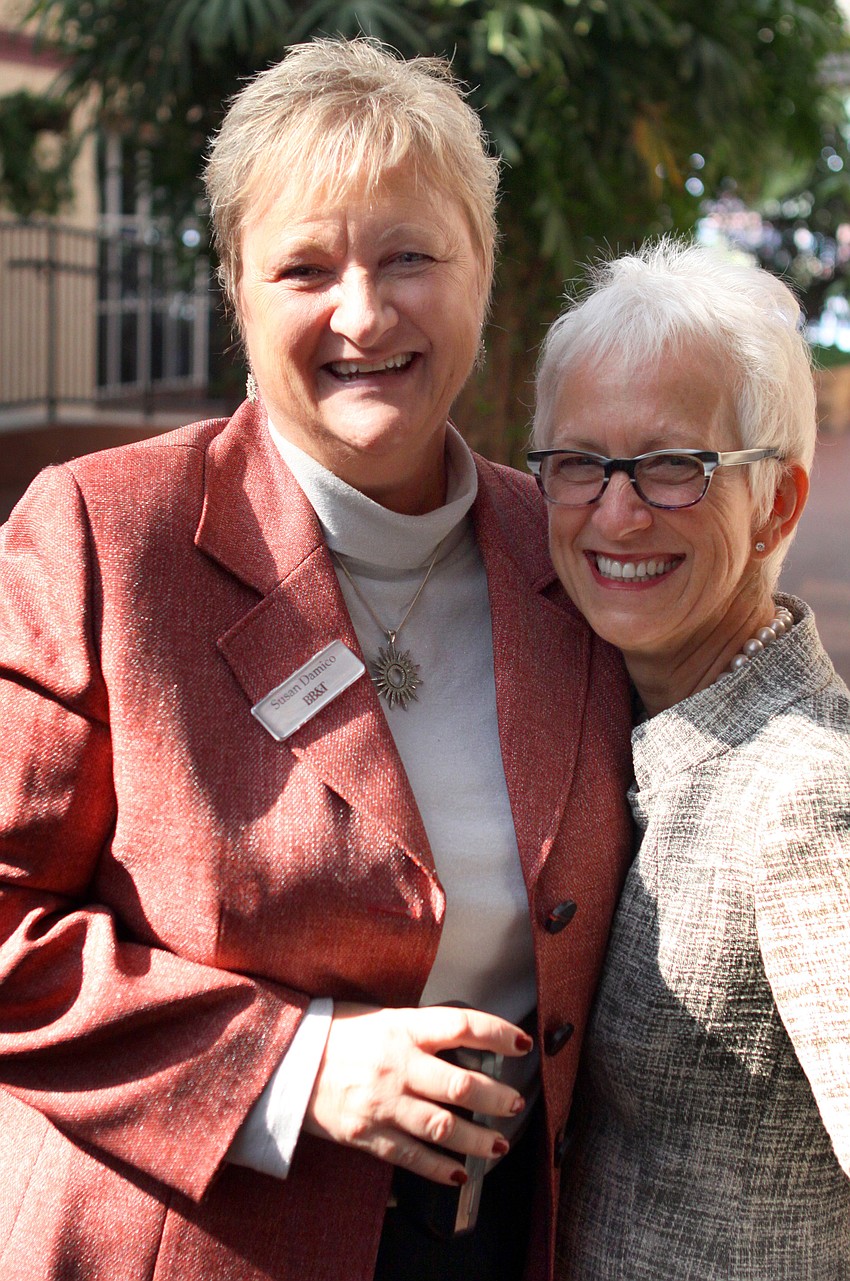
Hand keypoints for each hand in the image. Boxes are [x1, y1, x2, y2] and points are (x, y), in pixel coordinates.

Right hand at [302, 1002, 531, 1184]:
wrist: (285, 1060)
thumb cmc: (335, 1032)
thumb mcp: (381, 1017)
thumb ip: (419, 1030)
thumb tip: (463, 1039)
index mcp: (403, 1029)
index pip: (462, 1026)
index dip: (497, 1033)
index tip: (521, 1043)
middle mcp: (397, 1066)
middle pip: (461, 1085)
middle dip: (495, 1097)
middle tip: (514, 1102)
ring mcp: (382, 1103)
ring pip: (442, 1127)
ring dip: (477, 1139)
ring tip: (498, 1144)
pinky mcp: (366, 1135)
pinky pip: (411, 1156)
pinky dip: (439, 1169)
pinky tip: (459, 1173)